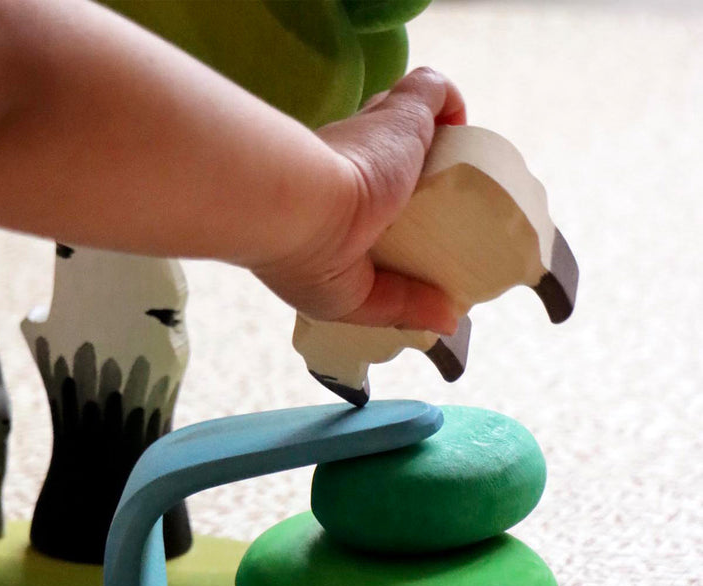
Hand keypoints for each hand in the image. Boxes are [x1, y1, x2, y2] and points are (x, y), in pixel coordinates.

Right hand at [252, 67, 465, 333]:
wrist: (297, 209)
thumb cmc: (310, 260)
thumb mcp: (356, 301)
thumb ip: (401, 305)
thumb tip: (449, 321)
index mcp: (331, 203)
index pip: (365, 195)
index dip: (388, 208)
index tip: (408, 233)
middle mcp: (347, 162)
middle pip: (389, 156)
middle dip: (412, 176)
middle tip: (432, 210)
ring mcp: (373, 133)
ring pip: (409, 123)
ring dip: (431, 143)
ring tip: (451, 179)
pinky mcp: (400, 114)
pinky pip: (431, 92)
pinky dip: (450, 105)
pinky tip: (458, 127)